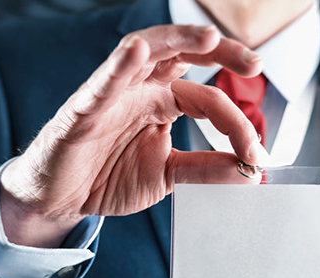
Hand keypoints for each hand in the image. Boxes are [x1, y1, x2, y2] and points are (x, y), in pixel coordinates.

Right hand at [0, 25, 265, 247]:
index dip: (236, 123)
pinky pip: (103, 82)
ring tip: (210, 37)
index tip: (254, 154)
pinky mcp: (85, 108)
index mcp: (164, 103)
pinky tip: (137, 53)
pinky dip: (119, 67)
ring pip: (147, 52)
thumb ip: (205, 170)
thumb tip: (249, 171)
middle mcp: (142, 90)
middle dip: (221, 52)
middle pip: (184, 55)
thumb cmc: (110, 177)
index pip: (208, 99)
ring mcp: (114, 94)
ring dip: (178, 39)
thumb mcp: (169, 176)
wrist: (65, 198)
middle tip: (254, 63)